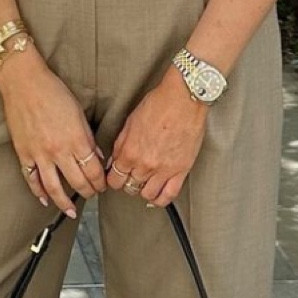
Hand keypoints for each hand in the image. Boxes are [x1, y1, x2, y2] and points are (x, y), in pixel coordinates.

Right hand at [0, 50, 106, 218]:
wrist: (24, 83)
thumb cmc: (53, 92)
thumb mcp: (79, 113)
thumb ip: (88, 138)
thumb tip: (96, 156)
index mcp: (76, 140)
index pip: (93, 171)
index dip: (100, 182)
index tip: (102, 185)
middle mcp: (59, 151)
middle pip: (77, 182)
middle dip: (87, 192)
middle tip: (91, 195)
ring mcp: (40, 154)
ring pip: (54, 188)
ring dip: (64, 202)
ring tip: (70, 211)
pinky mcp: (24, 153)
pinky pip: (31, 179)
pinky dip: (38, 191)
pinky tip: (44, 198)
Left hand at [105, 70, 206, 209]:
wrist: (184, 99)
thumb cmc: (159, 104)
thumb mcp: (130, 123)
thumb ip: (120, 145)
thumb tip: (114, 161)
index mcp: (129, 151)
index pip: (114, 179)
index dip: (114, 179)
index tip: (116, 177)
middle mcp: (145, 164)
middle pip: (129, 187)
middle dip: (128, 183)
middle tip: (131, 178)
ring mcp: (163, 169)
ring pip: (147, 194)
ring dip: (144, 190)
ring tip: (145, 183)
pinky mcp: (181, 170)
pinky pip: (169, 195)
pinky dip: (161, 199)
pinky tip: (158, 195)